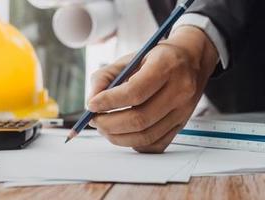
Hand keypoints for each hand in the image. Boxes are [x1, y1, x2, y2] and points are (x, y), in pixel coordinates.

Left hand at [87, 26, 218, 152]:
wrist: (191, 60)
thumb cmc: (155, 59)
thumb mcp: (129, 58)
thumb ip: (104, 77)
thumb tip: (91, 103)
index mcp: (166, 66)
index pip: (134, 92)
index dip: (109, 102)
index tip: (92, 105)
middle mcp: (179, 90)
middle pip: (139, 119)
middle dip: (109, 123)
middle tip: (94, 119)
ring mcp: (183, 111)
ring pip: (146, 136)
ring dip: (117, 136)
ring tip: (104, 127)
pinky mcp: (182, 124)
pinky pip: (155, 144)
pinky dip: (133, 143)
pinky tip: (123, 133)